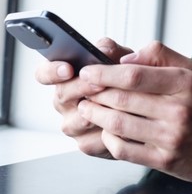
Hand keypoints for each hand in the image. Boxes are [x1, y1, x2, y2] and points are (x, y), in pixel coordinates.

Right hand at [34, 38, 132, 157]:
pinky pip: (92, 140)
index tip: (68, 69)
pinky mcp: (86, 143)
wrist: (145, 103)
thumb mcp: (120, 57)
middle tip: (100, 83)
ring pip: (76, 120)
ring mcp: (72, 124)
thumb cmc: (126, 77)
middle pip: (61, 95)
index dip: (52, 71)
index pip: (44, 73)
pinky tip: (123, 123)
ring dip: (97, 111)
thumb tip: (103, 49)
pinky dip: (108, 131)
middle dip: (82, 87)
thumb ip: (110, 49)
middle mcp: (63, 101)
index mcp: (65, 77)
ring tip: (115, 103)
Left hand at [76, 41, 191, 186]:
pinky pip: (126, 150)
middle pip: (122, 100)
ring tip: (87, 109)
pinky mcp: (166, 160)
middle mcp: (178, 110)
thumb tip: (126, 57)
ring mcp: (172, 137)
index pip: (134, 76)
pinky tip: (106, 131)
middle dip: (95, 94)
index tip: (87, 71)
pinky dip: (109, 140)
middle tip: (82, 91)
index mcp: (184, 83)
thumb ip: (162, 57)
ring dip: (96, 116)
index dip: (104, 73)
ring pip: (120, 125)